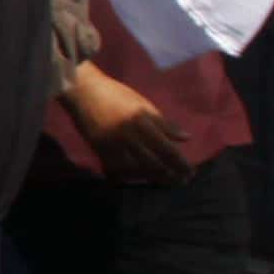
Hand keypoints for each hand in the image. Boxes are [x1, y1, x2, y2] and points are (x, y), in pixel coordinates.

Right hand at [65, 62, 190, 185]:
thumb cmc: (115, 94)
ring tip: (164, 181)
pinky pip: (117, 169)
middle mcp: (128, 136)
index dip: (181, 164)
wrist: (82, 91)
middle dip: (170, 176)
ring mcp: (112, 144)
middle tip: (181, 182)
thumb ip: (164, 123)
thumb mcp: (143, 104)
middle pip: (153, 163)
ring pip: (136, 169)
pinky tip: (139, 177)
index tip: (191, 172)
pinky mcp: (99, 149)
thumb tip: (186, 138)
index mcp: (142, 122)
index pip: (167, 149)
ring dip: (152, 177)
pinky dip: (130, 175)